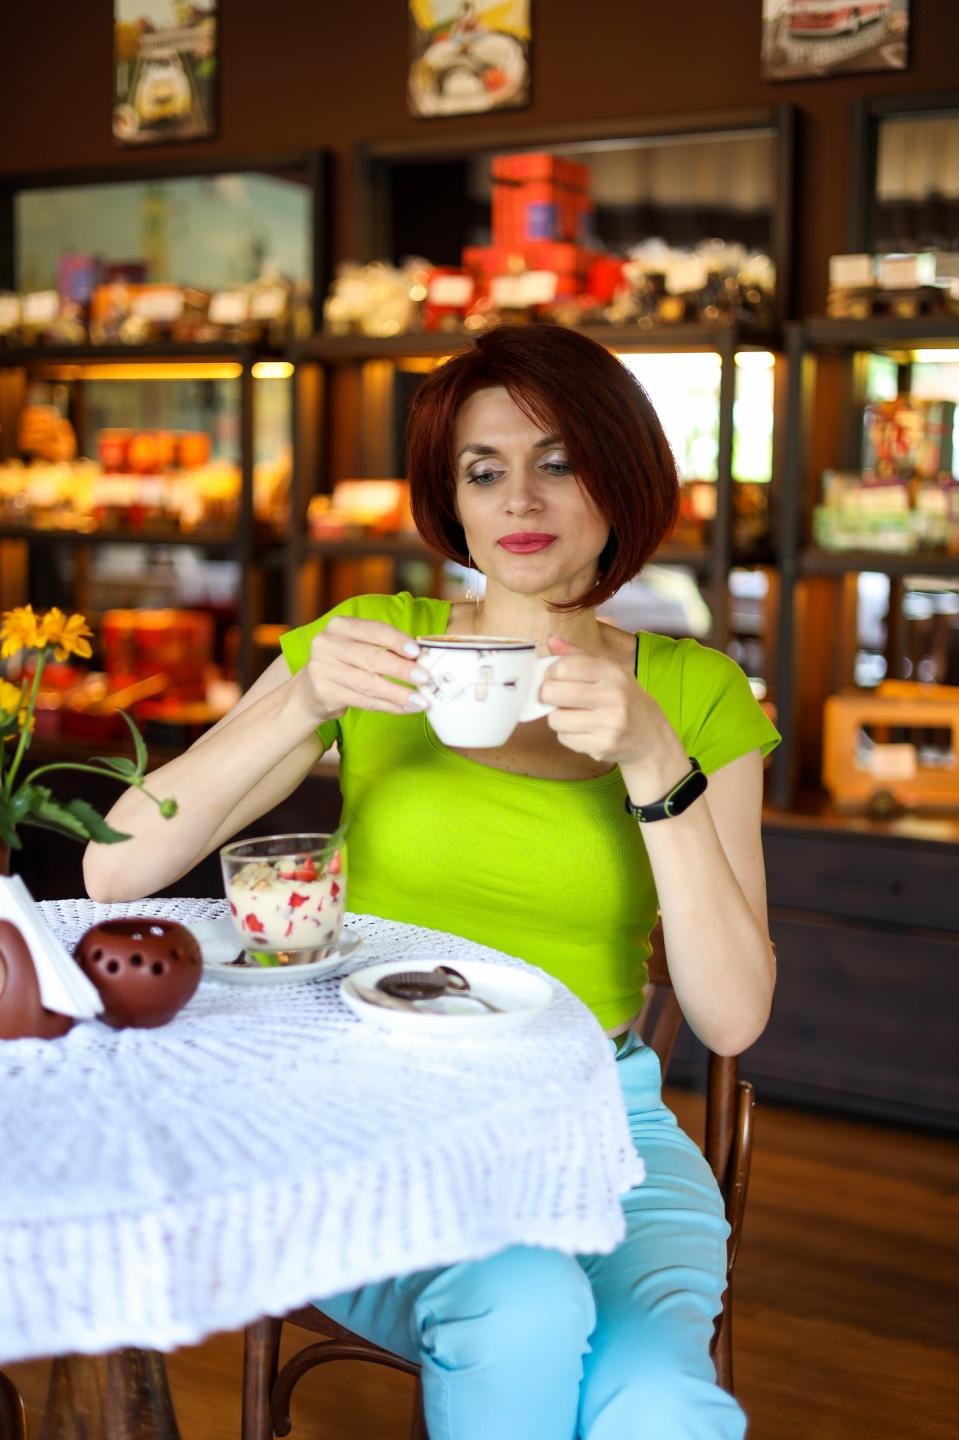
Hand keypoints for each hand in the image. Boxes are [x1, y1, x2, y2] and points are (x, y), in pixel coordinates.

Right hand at [300, 617, 428, 722]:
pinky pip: (363, 701)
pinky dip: (388, 706)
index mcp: (340, 626)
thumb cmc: (345, 664)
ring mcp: (322, 669)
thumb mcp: (358, 646)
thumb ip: (384, 647)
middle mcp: (327, 644)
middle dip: (402, 669)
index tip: (418, 652)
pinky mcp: (324, 693)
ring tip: (421, 701)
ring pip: (368, 683)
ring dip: (398, 694)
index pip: (374, 630)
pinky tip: (405, 708)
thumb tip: (421, 657)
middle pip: (372, 658)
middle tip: (425, 679)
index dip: (397, 641)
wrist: (309, 691)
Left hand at [540, 635, 678, 770]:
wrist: (652, 738)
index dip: (550, 673)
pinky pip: (564, 738)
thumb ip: (578, 656)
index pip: (563, 667)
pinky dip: (569, 735)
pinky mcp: (602, 746)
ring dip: (559, 718)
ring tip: (575, 716)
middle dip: (548, 696)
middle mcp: (612, 695)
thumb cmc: (626, 701)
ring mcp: (608, 723)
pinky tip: (584, 731)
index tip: (554, 679)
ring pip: (555, 719)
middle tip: (558, 698)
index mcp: (612, 672)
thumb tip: (550, 639)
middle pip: (552, 692)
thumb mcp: (609, 673)